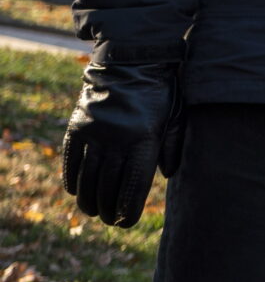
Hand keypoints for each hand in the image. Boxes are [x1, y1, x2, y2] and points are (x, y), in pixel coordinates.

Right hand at [61, 59, 180, 228]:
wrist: (132, 59)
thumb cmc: (161, 91)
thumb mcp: (176, 116)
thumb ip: (173, 146)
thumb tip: (166, 175)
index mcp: (145, 139)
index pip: (134, 185)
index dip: (128, 208)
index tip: (125, 222)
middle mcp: (117, 139)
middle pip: (108, 185)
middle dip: (108, 207)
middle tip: (109, 220)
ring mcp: (95, 133)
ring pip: (88, 177)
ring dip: (88, 198)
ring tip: (92, 211)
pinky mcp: (77, 125)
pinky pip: (71, 159)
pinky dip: (72, 177)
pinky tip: (75, 191)